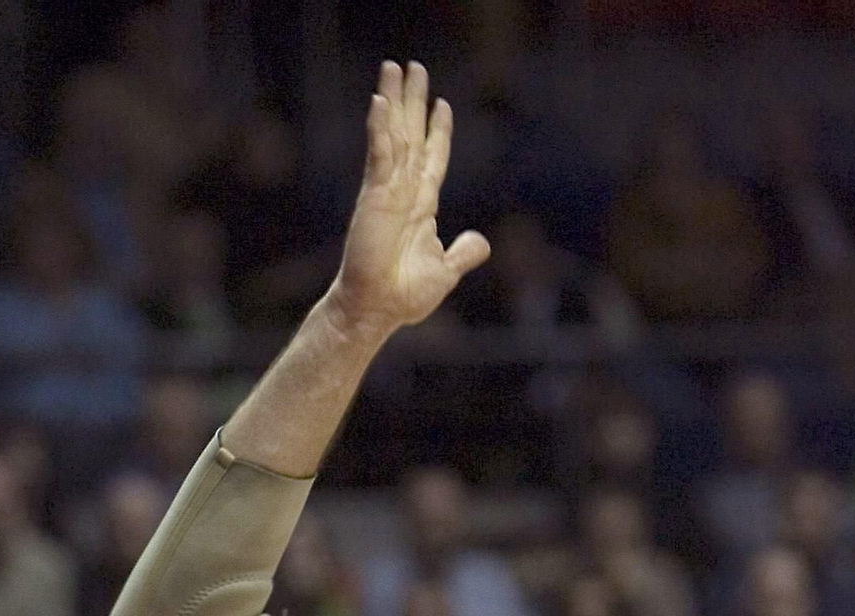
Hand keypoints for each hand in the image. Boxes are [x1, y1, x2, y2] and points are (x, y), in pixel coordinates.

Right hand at [330, 61, 488, 337]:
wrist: (377, 309)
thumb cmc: (404, 295)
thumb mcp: (445, 272)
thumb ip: (463, 254)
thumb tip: (481, 242)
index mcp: (421, 206)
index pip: (432, 159)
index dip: (438, 132)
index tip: (441, 105)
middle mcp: (403, 191)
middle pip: (410, 135)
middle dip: (413, 101)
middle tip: (413, 67)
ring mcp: (386, 190)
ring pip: (393, 134)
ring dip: (394, 100)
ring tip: (393, 67)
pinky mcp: (373, 195)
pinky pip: (379, 154)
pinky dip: (380, 128)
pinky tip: (380, 101)